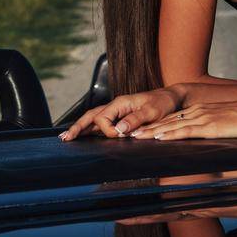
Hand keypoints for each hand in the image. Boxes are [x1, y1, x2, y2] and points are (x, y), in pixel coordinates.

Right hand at [59, 87, 182, 139]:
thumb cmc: (163, 104)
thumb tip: (118, 129)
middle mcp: (116, 106)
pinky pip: (101, 122)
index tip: (121, 137)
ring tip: (68, 137)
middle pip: (91, 115)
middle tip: (65, 138)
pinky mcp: (121, 116)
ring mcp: (117, 111)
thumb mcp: (152, 112)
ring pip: (94, 118)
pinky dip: (91, 128)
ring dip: (81, 127)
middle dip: (78, 127)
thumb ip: (135, 119)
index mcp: (121, 102)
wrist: (172, 98)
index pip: (103, 118)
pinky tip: (85, 136)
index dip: (108, 130)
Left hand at [129, 96, 236, 140]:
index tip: (140, 130)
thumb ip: (214, 129)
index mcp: (201, 111)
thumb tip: (208, 137)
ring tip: (135, 136)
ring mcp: (202, 118)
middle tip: (129, 132)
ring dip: (152, 131)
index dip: (155, 125)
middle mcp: (197, 112)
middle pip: (167, 121)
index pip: (172, 119)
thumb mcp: (226, 124)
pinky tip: (159, 138)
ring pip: (171, 125)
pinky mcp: (210, 126)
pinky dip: (170, 134)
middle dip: (147, 127)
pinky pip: (186, 131)